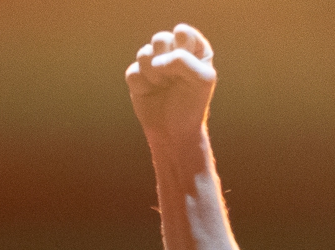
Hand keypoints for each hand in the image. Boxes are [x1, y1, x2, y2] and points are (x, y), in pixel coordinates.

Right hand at [125, 23, 217, 151]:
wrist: (174, 132)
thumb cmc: (192, 105)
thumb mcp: (202, 80)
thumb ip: (184, 61)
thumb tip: (155, 60)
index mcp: (193, 48)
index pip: (182, 32)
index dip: (181, 49)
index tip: (186, 67)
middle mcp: (173, 51)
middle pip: (160, 38)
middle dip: (164, 59)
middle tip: (171, 78)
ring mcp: (153, 63)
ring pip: (143, 53)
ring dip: (153, 74)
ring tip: (163, 86)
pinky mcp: (138, 76)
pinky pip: (132, 71)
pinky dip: (141, 85)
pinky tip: (151, 92)